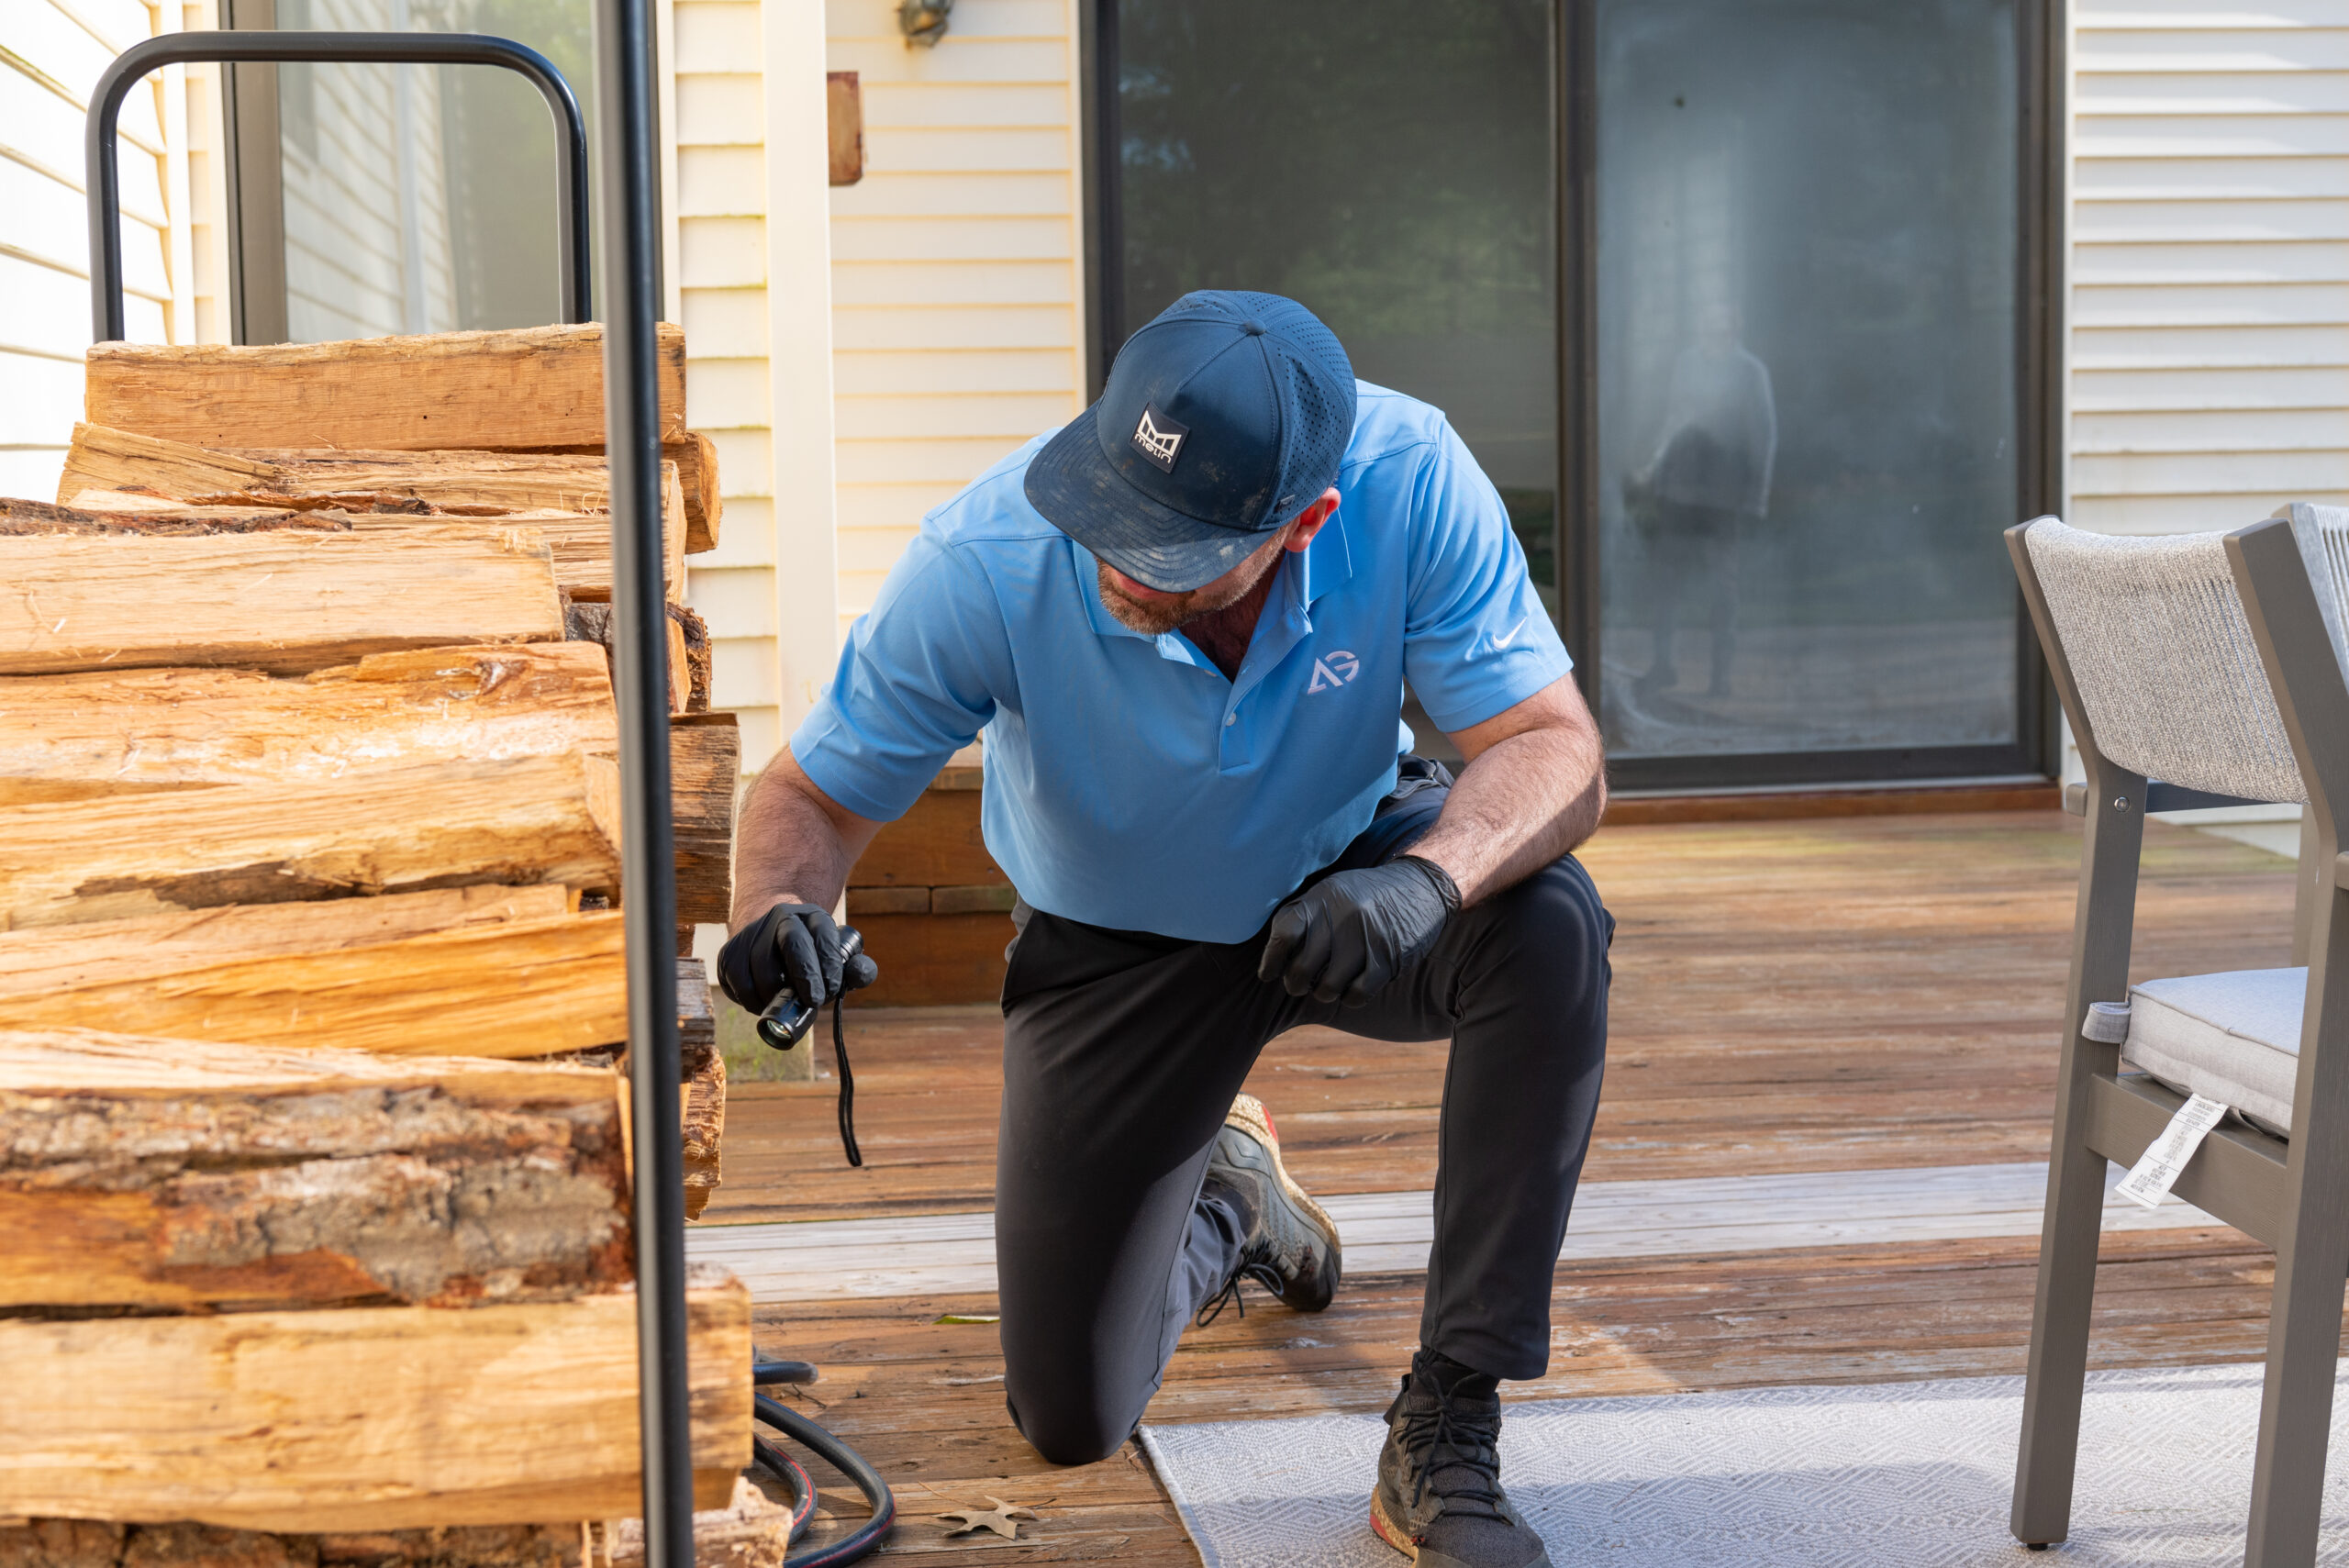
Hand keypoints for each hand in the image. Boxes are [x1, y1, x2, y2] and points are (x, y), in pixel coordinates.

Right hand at [717, 901, 873, 1015]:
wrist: (771, 940)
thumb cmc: (812, 957)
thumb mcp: (838, 959)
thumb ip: (857, 969)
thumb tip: (861, 974)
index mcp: (812, 916)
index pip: (822, 934)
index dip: (828, 962)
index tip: (832, 988)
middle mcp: (781, 917)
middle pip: (792, 943)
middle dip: (805, 976)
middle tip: (814, 1002)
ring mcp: (752, 933)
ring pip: (763, 968)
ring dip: (778, 995)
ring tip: (788, 1005)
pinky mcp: (729, 952)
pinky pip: (739, 983)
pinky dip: (753, 1001)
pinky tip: (765, 1003)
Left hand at [1258, 855, 1460, 1006]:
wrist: (1420, 886)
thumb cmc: (1366, 894)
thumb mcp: (1332, 891)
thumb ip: (1304, 914)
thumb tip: (1273, 952)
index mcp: (1321, 899)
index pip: (1284, 933)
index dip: (1271, 960)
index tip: (1268, 974)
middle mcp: (1341, 918)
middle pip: (1302, 968)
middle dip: (1296, 984)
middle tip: (1300, 984)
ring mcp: (1365, 939)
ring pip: (1327, 987)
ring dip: (1323, 993)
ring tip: (1326, 987)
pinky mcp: (1387, 959)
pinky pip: (1356, 994)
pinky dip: (1349, 998)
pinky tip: (1350, 989)